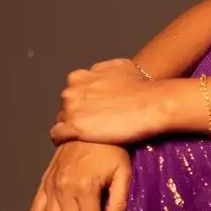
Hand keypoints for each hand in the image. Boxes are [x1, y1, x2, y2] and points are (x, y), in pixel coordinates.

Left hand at [50, 59, 170, 145]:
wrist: (153, 104)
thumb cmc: (143, 88)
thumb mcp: (123, 67)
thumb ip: (105, 70)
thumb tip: (104, 74)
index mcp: (81, 76)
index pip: (73, 91)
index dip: (83, 101)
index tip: (93, 110)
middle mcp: (72, 89)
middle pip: (66, 106)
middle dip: (77, 113)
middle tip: (93, 124)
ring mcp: (71, 109)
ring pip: (61, 120)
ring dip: (72, 127)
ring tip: (86, 136)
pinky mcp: (74, 128)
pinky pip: (58, 135)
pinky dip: (64, 139)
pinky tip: (73, 143)